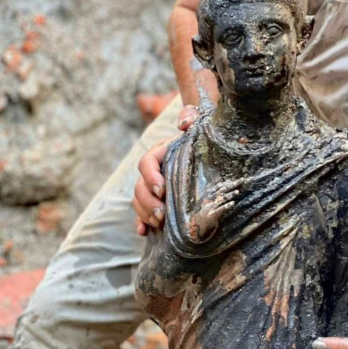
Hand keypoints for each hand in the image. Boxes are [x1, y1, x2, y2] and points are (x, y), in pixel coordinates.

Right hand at [133, 106, 198, 235]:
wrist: (208, 149)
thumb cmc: (204, 136)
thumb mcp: (199, 123)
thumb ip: (191, 117)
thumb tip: (184, 123)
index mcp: (160, 153)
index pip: (146, 163)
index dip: (151, 177)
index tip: (162, 189)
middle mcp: (153, 171)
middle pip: (140, 186)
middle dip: (148, 202)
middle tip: (162, 215)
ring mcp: (153, 186)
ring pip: (139, 200)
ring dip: (145, 213)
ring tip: (159, 224)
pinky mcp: (158, 200)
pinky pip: (143, 212)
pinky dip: (141, 222)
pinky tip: (143, 232)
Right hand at [187, 179, 240, 241]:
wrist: (198, 222)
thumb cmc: (206, 209)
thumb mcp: (209, 198)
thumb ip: (215, 190)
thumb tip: (221, 180)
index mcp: (209, 193)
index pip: (220, 185)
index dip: (228, 182)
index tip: (238, 179)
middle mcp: (210, 198)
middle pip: (222, 190)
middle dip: (232, 185)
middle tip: (241, 181)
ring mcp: (211, 206)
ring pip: (221, 199)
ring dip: (230, 194)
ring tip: (237, 192)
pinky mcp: (213, 214)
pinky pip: (220, 209)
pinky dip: (226, 206)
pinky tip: (233, 203)